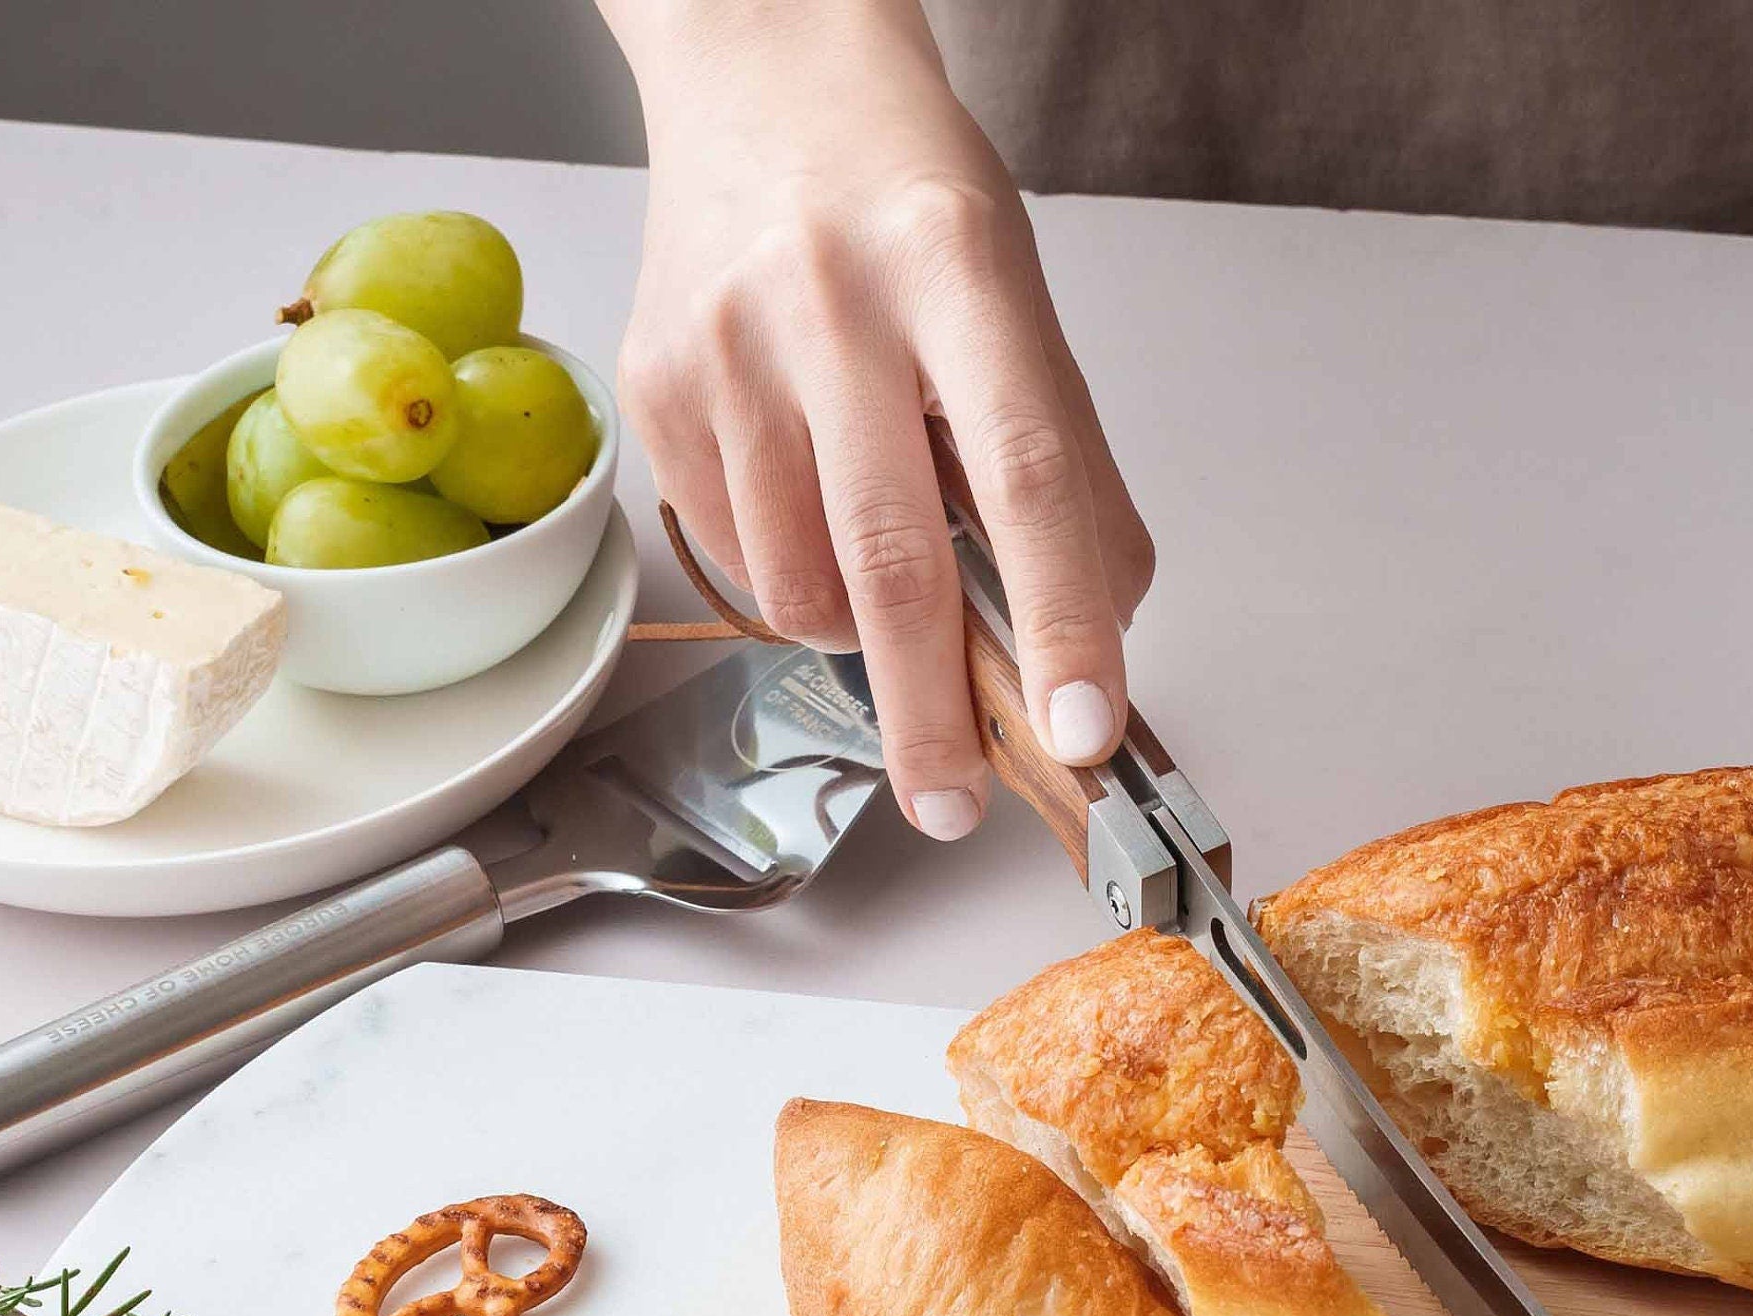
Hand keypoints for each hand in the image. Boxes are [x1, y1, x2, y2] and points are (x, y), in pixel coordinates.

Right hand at [601, 0, 1152, 838]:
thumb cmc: (908, 200)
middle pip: (893, 558)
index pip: (1030, 476)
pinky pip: (736, 555)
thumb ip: (1066, 467)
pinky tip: (810, 502)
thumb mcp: (1022, 305)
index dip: (1062, 621)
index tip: (1084, 732)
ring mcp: (725, 347)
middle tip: (959, 805)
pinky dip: (792, 579)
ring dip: (860, 635)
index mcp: (956, 267)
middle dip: (935, 714)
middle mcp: (829, 302)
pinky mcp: (654, 386)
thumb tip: (1098, 632)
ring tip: (886, 576)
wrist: (760, 72)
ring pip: (800, 582)